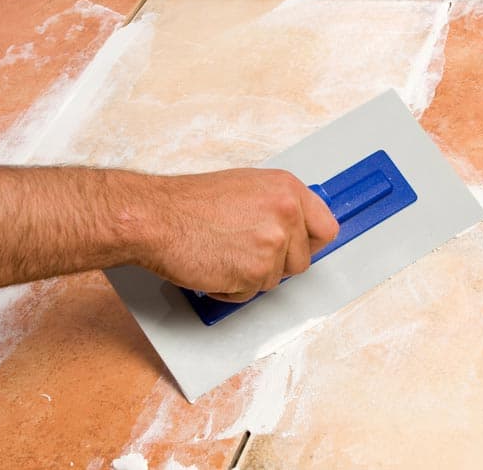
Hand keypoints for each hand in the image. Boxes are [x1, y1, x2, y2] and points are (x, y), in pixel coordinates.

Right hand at [133, 168, 338, 301]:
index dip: (308, 244)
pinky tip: (215, 265)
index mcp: (287, 189)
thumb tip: (294, 227)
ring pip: (275, 280)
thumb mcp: (246, 187)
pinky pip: (251, 294)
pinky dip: (232, 289)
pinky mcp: (256, 271)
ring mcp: (273, 243)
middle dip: (275, 264)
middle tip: (244, 250)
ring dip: (250, 276)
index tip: (297, 248)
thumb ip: (276, 206)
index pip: (326, 228)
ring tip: (224, 252)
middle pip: (301, 261)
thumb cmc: (189, 203)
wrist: (157, 217)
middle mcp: (287, 213)